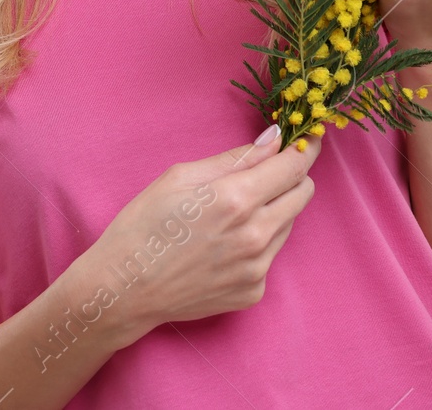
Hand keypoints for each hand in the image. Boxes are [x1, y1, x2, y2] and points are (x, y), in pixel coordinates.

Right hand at [76, 127, 322, 341]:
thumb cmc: (143, 226)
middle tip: (266, 173)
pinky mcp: (253, 292)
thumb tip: (274, 139)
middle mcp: (254, 235)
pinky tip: (223, 246)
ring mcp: (257, 268)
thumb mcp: (180, 177)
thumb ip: (235, 158)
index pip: (293, 167)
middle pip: (302, 194)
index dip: (305, 149)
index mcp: (236, 199)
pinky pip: (270, 256)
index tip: (308, 140)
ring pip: (288, 224)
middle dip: (291, 177)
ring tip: (230, 215)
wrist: (124, 290)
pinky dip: (257, 244)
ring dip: (272, 211)